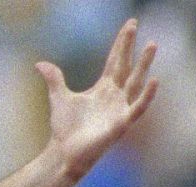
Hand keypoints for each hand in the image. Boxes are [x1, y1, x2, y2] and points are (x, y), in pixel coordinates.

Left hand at [38, 18, 158, 179]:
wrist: (64, 153)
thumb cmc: (65, 128)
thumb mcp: (59, 97)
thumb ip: (54, 79)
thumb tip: (40, 63)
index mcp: (103, 88)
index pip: (115, 60)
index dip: (121, 43)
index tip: (129, 25)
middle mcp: (115, 95)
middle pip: (126, 65)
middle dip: (131, 46)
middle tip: (135, 25)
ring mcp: (120, 108)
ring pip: (136, 81)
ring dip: (144, 64)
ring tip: (152, 44)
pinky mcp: (122, 123)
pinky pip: (138, 107)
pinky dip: (147, 95)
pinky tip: (155, 80)